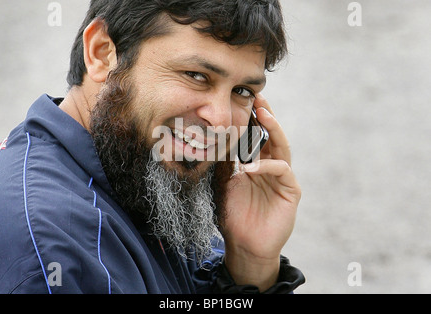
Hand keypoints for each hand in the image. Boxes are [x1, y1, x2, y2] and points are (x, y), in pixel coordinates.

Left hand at [221, 94, 301, 291]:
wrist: (244, 245)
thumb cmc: (233, 215)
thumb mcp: (224, 183)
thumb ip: (225, 162)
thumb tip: (213, 138)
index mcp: (256, 163)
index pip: (256, 137)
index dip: (251, 119)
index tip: (242, 101)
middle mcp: (271, 167)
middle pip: (272, 136)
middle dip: (266, 116)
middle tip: (258, 97)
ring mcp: (282, 178)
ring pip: (282, 148)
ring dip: (273, 131)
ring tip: (263, 114)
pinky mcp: (290, 191)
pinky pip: (282, 171)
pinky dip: (267, 166)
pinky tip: (251, 167)